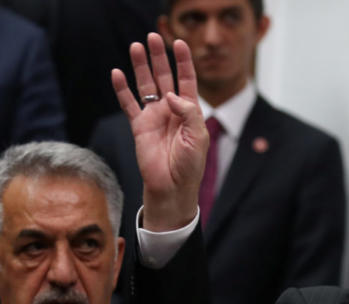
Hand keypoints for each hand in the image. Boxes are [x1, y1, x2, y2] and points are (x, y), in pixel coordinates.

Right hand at [111, 33, 207, 230]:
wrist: (172, 187)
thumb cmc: (189, 165)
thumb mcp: (198, 138)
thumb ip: (189, 113)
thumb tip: (171, 95)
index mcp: (189, 111)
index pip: (186, 80)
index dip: (183, 61)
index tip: (179, 43)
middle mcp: (171, 110)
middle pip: (164, 77)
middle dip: (159, 57)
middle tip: (152, 37)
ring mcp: (154, 117)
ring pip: (146, 86)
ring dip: (141, 67)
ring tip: (136, 47)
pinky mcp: (139, 127)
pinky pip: (129, 104)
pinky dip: (122, 90)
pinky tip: (117, 73)